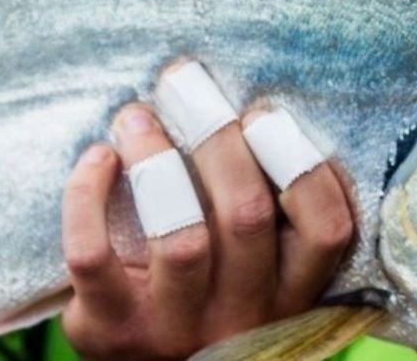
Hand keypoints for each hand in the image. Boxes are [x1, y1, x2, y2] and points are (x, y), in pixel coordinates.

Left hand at [61, 103, 352, 359]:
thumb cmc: (216, 293)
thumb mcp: (264, 269)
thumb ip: (277, 214)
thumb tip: (263, 114)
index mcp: (292, 292)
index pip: (328, 228)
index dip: (301, 161)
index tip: (263, 114)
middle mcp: (244, 313)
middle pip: (246, 215)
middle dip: (218, 137)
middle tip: (188, 87)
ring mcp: (177, 325)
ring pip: (180, 235)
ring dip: (156, 159)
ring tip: (137, 116)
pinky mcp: (112, 329)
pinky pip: (94, 256)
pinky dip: (88, 196)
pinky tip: (99, 159)